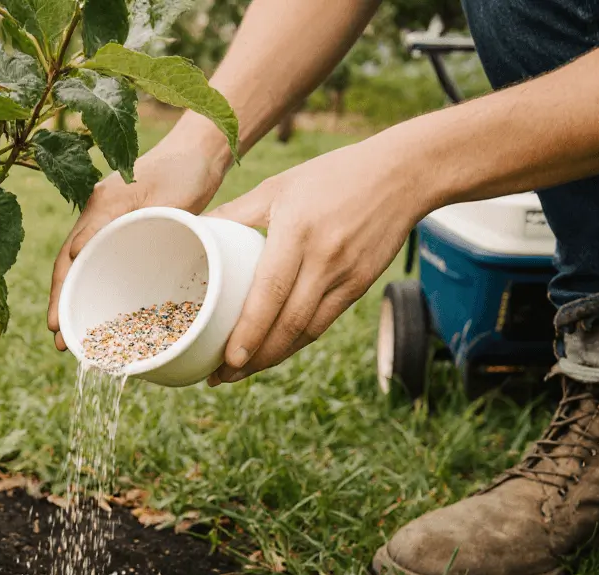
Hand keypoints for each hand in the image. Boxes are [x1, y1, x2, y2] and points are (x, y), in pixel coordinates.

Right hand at [47, 129, 230, 350]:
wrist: (201, 153)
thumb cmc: (185, 171)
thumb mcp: (159, 198)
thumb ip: (121, 222)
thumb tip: (76, 254)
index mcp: (100, 208)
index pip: (70, 257)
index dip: (61, 292)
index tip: (56, 323)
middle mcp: (97, 216)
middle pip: (70, 266)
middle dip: (62, 303)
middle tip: (61, 340)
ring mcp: (109, 222)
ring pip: (83, 266)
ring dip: (76, 297)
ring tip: (75, 335)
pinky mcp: (124, 228)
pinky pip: (102, 260)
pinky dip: (96, 284)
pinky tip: (101, 307)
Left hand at [205, 137, 435, 384]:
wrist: (403, 175)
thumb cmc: (333, 175)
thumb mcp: (278, 186)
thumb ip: (235, 211)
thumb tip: (195, 228)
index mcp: (297, 233)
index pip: (271, 293)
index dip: (250, 331)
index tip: (227, 359)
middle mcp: (324, 260)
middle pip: (288, 323)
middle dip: (254, 358)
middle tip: (220, 376)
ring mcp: (346, 276)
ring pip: (307, 331)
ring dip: (274, 357)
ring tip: (241, 372)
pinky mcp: (360, 285)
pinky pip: (324, 322)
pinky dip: (298, 341)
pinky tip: (276, 351)